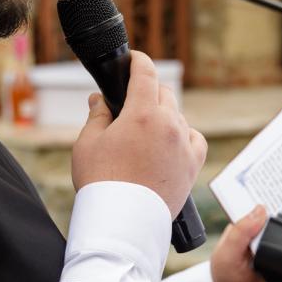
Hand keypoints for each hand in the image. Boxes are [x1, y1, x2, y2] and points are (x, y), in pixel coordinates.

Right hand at [71, 51, 206, 216]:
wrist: (122, 223)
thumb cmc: (101, 183)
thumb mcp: (88, 143)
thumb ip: (97, 114)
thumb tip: (100, 99)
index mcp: (143, 114)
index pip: (145, 72)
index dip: (137, 60)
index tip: (132, 58)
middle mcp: (170, 125)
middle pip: (163, 92)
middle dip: (147, 90)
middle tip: (129, 101)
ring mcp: (184, 145)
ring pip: (178, 116)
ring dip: (163, 115)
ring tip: (143, 130)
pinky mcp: (193, 165)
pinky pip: (193, 138)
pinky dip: (182, 135)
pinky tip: (169, 142)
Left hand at [210, 205, 273, 281]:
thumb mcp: (228, 257)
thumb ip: (241, 232)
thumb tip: (260, 209)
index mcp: (237, 231)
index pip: (254, 209)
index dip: (267, 201)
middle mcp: (251, 238)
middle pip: (271, 220)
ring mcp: (264, 250)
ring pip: (280, 234)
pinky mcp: (276, 262)